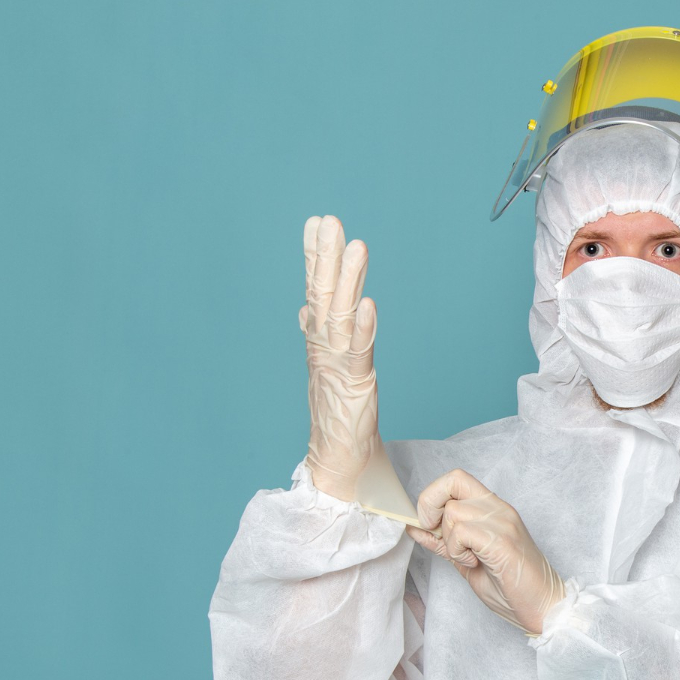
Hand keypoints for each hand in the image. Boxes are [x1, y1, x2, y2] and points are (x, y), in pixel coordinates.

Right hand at [301, 215, 376, 501]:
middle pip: (325, 294)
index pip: (317, 289)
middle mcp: (324, 346)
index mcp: (319, 338)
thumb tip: (309, 304)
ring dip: (349, 281)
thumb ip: (322, 330)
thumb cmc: (337, 411)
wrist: (338, 458)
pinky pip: (360, 353)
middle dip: (326, 256)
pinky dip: (364, 329)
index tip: (316, 223)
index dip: (315, 257)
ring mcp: (337, 365)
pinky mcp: (354, 385)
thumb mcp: (330, 362)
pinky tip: (370, 305)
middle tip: (328, 221)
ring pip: (341, 316)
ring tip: (355, 247)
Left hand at [406, 470, 567, 636]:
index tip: (428, 523)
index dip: (433, 495)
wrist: (544, 607)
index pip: (457, 478)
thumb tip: (415, 527)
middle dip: (431, 507)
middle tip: (436, 534)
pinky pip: (462, 532)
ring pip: (453, 512)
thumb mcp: (468, 562)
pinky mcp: (503, 541)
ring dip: (449, 540)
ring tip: (468, 558)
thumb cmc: (512, 587)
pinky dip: (458, 551)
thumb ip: (445, 542)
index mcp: (494, 509)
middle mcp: (499, 509)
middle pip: (452, 481)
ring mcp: (503, 522)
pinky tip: (474, 563)